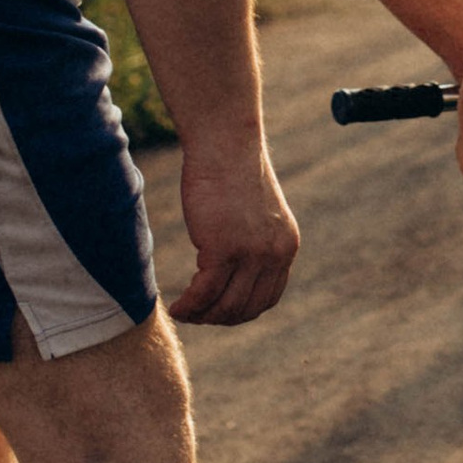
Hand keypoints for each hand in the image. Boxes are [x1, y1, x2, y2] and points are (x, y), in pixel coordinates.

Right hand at [171, 140, 300, 324]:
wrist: (224, 145)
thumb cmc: (232, 171)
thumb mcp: (255, 213)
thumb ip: (254, 241)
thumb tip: (236, 266)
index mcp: (285, 246)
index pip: (268, 297)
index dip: (242, 311)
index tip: (219, 312)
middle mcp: (274, 254)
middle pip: (247, 307)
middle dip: (219, 318)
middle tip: (197, 316)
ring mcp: (251, 253)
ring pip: (226, 305)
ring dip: (202, 316)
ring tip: (184, 313)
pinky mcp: (223, 249)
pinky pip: (204, 293)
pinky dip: (189, 306)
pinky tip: (177, 307)